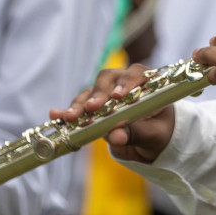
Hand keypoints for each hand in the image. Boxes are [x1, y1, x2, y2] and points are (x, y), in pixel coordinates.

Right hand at [51, 64, 175, 162]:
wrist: (151, 139)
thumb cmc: (159, 132)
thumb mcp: (154, 136)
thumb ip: (136, 134)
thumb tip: (115, 137)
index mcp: (148, 83)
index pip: (138, 74)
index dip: (127, 82)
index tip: (117, 96)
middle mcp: (125, 82)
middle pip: (109, 79)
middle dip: (99, 94)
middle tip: (92, 108)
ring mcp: (107, 91)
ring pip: (91, 91)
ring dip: (80, 104)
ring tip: (70, 117)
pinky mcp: (94, 103)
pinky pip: (80, 104)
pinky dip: (70, 110)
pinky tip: (56, 115)